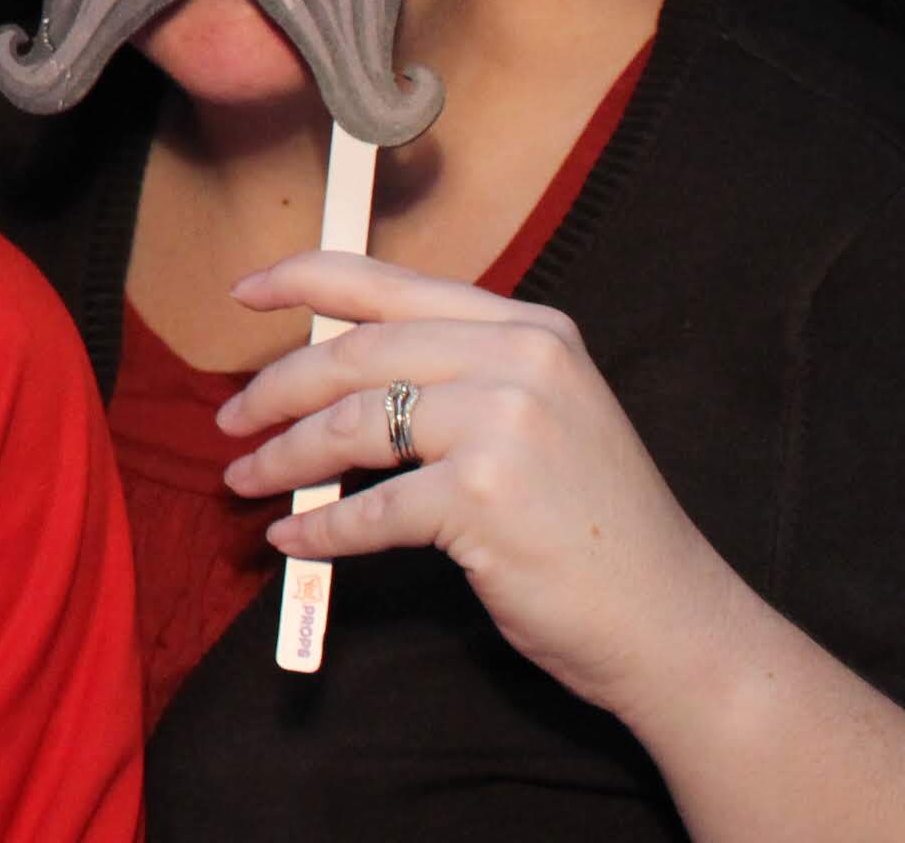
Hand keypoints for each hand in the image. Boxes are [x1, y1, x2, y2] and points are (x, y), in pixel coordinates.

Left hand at [216, 248, 758, 724]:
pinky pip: (369, 509)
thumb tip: (327, 371)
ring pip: (351, 427)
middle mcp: (520, 361)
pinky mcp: (482, 498)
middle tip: (230, 421)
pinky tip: (295, 540)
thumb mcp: (540, 418)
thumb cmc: (592, 528)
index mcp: (529, 329)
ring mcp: (504, 425)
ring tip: (247, 481)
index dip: (303, 279)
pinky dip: (321, 529)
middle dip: (277, 389)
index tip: (244, 290)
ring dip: (283, 458)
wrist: (674, 624)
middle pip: (355, 354)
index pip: (389, 284)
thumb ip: (453, 377)